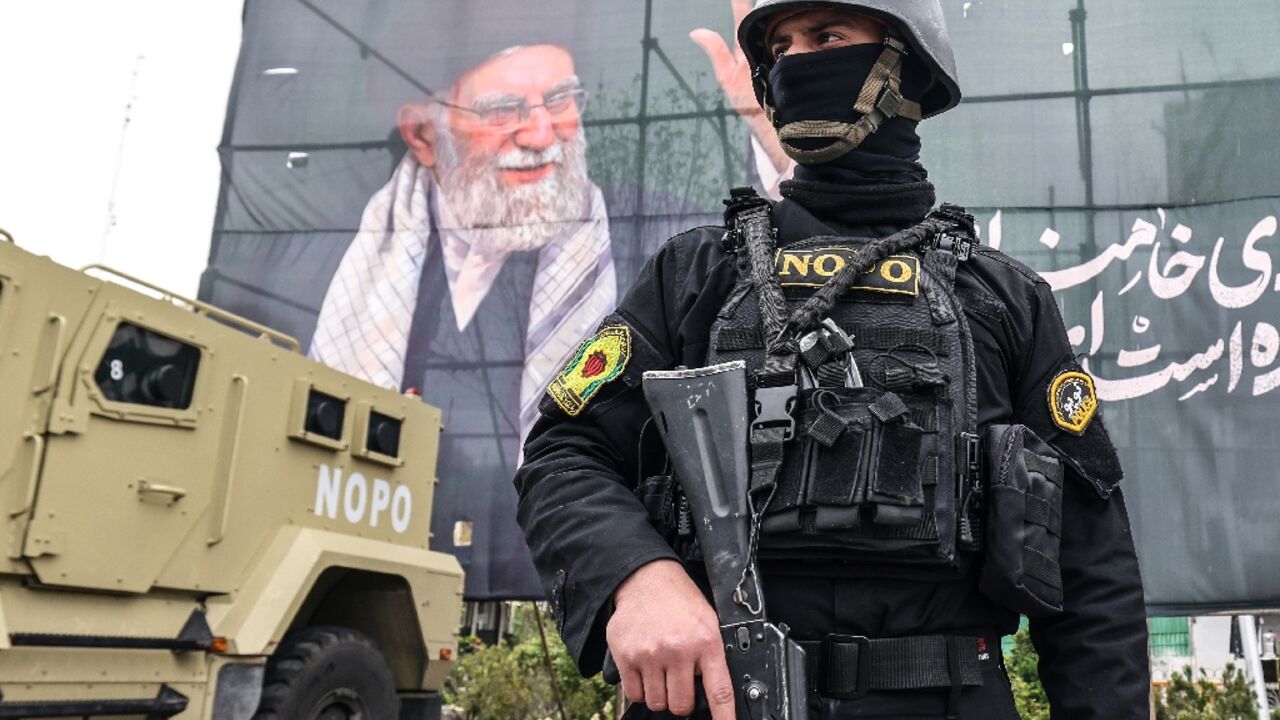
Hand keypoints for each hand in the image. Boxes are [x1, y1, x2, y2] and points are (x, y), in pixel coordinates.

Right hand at [607, 559, 734, 718]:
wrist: (646, 578)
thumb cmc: (680, 602)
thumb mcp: (708, 622)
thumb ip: (711, 657)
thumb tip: (712, 695)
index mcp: (705, 641)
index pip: (719, 691)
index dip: (724, 716)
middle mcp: (678, 650)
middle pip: (681, 705)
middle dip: (681, 699)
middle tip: (678, 681)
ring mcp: (650, 654)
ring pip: (657, 703)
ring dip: (660, 694)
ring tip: (660, 671)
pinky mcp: (626, 656)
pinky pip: (634, 694)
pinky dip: (640, 689)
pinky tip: (645, 669)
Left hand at [690, 0, 791, 174]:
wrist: (770, 124)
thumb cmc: (746, 101)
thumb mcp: (727, 78)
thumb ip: (716, 52)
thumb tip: (695, 32)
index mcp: (748, 45)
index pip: (744, 16)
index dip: (740, 2)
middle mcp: (768, 44)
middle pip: (770, 17)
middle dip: (772, 6)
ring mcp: (786, 53)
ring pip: (789, 28)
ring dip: (791, 18)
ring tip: (791, 6)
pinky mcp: (800, 63)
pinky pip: (803, 46)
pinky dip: (806, 37)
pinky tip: (808, 24)